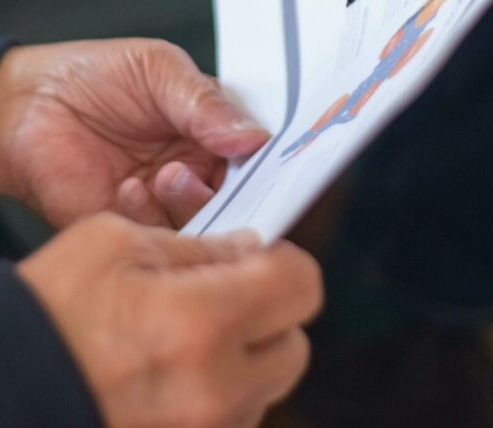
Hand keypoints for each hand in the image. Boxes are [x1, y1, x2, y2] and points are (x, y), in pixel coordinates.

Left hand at [0, 39, 267, 228]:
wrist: (27, 103)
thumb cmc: (93, 76)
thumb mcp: (159, 70)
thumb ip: (205, 103)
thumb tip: (253, 135)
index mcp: (213, 128)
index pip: (257, 152)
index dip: (270, 160)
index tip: (271, 161)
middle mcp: (196, 167)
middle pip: (241, 195)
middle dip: (236, 192)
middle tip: (212, 171)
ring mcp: (165, 200)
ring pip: (206, 223)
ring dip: (190, 202)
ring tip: (165, 174)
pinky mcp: (132, 227)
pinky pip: (159, 239)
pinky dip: (149, 217)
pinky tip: (128, 188)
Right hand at [18, 214, 322, 427]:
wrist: (7, 390)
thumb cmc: (48, 314)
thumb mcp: (114, 244)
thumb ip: (196, 245)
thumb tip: (248, 248)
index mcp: (201, 322)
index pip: (301, 286)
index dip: (283, 262)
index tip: (259, 257)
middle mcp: (215, 390)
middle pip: (293, 346)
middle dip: (268, 314)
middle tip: (223, 297)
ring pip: (265, 389)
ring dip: (243, 359)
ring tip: (185, 339)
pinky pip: (232, 420)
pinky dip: (218, 394)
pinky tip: (174, 373)